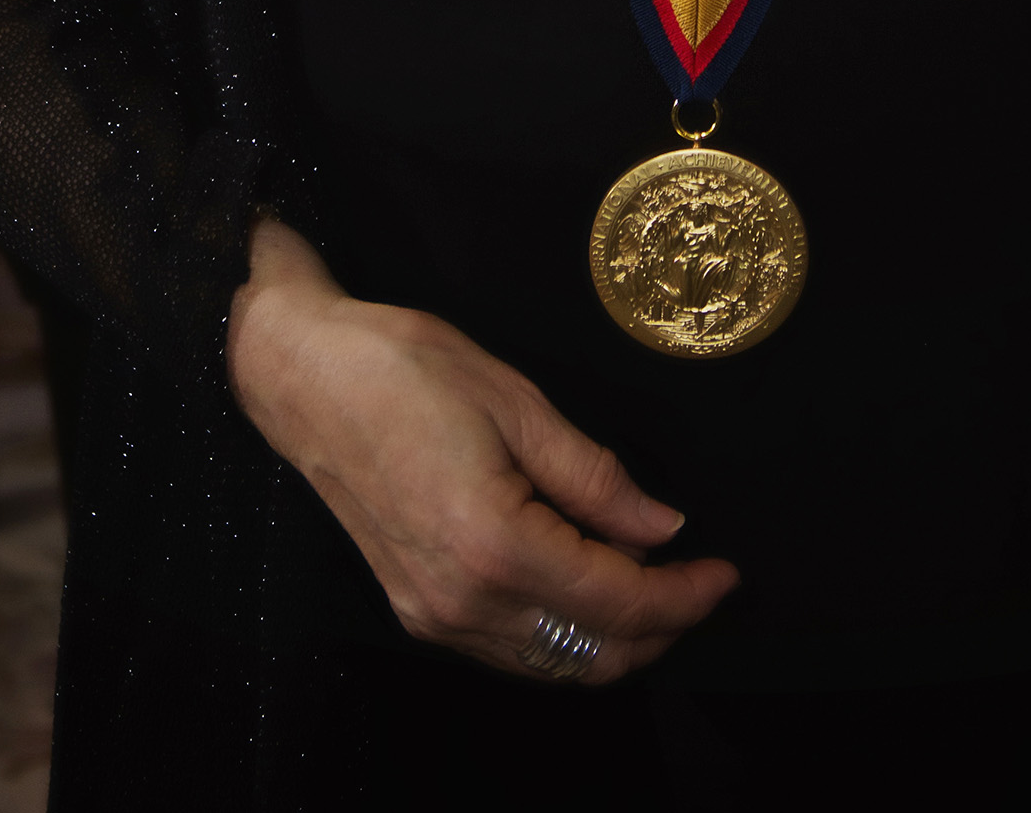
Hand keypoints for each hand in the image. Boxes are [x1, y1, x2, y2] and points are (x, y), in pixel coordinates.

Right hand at [226, 217, 737, 681]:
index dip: (683, 596)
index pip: (616, 601)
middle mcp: (461, 602)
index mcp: (493, 546)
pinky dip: (562, 632)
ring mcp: (433, 615)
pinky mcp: (416, 608)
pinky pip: (509, 648)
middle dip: (659, 630)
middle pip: (590, 654)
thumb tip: (664, 528)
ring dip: (613, 638)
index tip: (726, 574)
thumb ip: (596, 478)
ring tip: (657, 584)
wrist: (304, 376)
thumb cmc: (405, 367)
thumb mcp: (517, 402)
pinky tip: (587, 582)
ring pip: (551, 663)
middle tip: (702, 585)